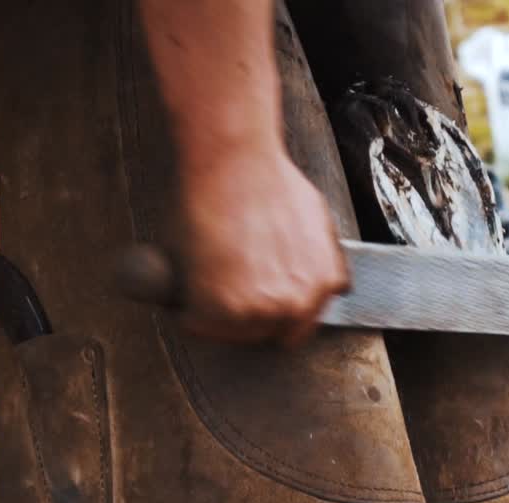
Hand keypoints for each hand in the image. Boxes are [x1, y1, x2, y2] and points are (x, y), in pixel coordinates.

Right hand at [173, 145, 348, 345]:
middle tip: (224, 290)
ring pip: (232, 333)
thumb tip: (318, 276)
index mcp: (323, 285)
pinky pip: (197, 325)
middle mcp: (298, 305)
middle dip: (246, 316)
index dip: (275, 313)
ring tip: (203, 283)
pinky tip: (185, 287)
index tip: (255, 301)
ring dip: (215, 316)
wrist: (235, 163)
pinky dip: (186, 311)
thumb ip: (319, 258)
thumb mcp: (317, 221)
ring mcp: (260, 311)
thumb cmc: (268, 180)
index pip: (299, 324)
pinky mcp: (222, 311)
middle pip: (267, 333)